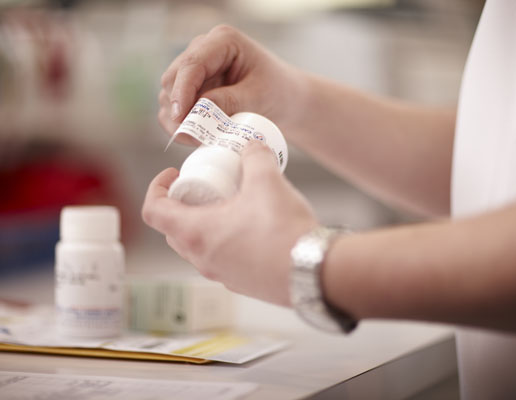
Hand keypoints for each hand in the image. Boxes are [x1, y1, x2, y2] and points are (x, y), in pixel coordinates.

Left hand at [142, 141, 317, 304]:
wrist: (313, 271)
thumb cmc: (283, 231)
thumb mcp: (267, 180)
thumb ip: (255, 155)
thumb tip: (250, 145)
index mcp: (196, 233)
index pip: (154, 211)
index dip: (156, 187)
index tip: (174, 174)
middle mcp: (202, 258)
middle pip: (173, 230)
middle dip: (181, 205)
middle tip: (202, 187)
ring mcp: (220, 275)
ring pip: (197, 247)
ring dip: (203, 224)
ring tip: (229, 206)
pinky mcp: (241, 283)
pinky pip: (220, 259)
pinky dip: (224, 241)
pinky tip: (251, 228)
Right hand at [158, 25, 306, 144]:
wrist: (286, 100)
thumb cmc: (278, 92)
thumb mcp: (257, 97)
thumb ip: (227, 103)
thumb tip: (196, 114)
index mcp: (222, 41)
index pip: (191, 64)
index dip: (182, 92)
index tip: (180, 118)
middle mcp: (203, 50)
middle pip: (173, 78)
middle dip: (178, 109)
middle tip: (191, 136)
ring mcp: (196, 69)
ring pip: (169, 94)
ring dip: (178, 119)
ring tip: (199, 138)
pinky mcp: (192, 87)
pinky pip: (174, 106)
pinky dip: (181, 123)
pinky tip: (198, 135)